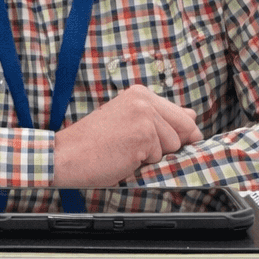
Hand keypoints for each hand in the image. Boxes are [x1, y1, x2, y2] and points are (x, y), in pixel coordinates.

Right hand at [52, 85, 202, 185]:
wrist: (65, 155)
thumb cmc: (92, 144)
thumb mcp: (128, 122)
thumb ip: (160, 118)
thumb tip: (193, 116)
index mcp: (140, 94)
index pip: (181, 115)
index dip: (177, 135)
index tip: (156, 143)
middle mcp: (144, 100)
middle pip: (184, 130)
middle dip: (168, 146)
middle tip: (134, 148)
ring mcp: (145, 116)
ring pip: (173, 146)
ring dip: (152, 156)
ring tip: (125, 151)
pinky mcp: (144, 135)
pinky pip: (160, 158)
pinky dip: (143, 164)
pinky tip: (122, 157)